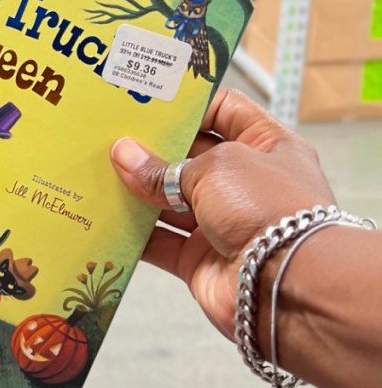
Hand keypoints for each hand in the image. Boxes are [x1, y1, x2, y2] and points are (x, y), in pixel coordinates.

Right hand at [109, 88, 334, 339]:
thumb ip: (163, 166)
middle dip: (153, 149)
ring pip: (169, 201)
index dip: (190, 105)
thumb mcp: (213, 168)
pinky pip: (159, 242)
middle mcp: (245, 183)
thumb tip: (124, 156)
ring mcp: (222, 222)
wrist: (286, 284)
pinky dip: (135, 233)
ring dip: (138, 191)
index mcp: (266, 146)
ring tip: (100, 173)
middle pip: (189, 157)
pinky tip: (107, 216)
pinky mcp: (200, 258)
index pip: (225, 112)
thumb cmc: (268, 210)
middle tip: (113, 136)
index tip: (149, 102)